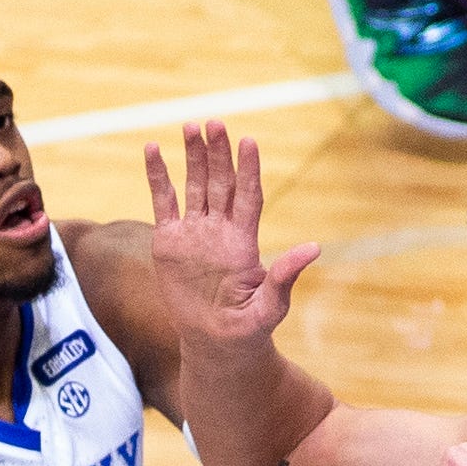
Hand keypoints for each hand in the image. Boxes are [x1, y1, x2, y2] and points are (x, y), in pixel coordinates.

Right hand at [145, 120, 317, 349]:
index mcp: (244, 241)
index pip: (247, 196)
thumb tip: (314, 248)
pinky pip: (162, 201)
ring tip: (191, 126)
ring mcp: (194, 232)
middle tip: (215, 122)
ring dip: (193, 156)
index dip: (248, 170)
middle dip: (218, 152)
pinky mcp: (168, 241)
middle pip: (221, 183)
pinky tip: (152, 149)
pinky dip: (157, 176)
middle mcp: (220, 230)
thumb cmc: (248, 328)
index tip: (249, 142)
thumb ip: (285, 277)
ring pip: (195, 185)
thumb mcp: (270, 307)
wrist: (214, 343)